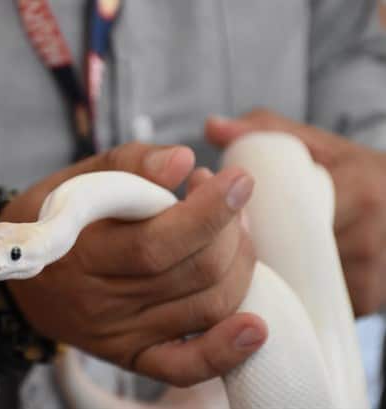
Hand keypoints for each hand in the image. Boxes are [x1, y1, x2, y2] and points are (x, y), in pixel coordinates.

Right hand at [2, 142, 266, 386]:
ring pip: (204, 308)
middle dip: (228, 230)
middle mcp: (100, 302)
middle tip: (227, 198)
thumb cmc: (49, 219)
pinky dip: (226, 352)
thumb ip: (130, 163)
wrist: (18, 280)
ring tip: (233, 230)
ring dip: (239, 264)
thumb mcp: (75, 178)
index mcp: (80, 253)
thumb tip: (184, 161)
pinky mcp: (132, 354)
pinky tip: (255, 328)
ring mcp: (119, 334)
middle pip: (192, 274)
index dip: (208, 213)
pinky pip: (184, 366)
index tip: (238, 179)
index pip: (156, 243)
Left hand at [206, 109, 385, 315]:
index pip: (290, 221)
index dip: (252, 227)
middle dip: (256, 256)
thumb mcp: (314, 142)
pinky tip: (275, 284)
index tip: (228, 224)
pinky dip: (292, 296)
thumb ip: (265, 128)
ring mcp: (372, 276)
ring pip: (300, 286)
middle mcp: (370, 238)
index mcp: (358, 193)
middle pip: (291, 260)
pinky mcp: (368, 301)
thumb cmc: (350, 169)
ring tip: (246, 264)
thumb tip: (212, 126)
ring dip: (272, 280)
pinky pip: (315, 304)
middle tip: (226, 248)